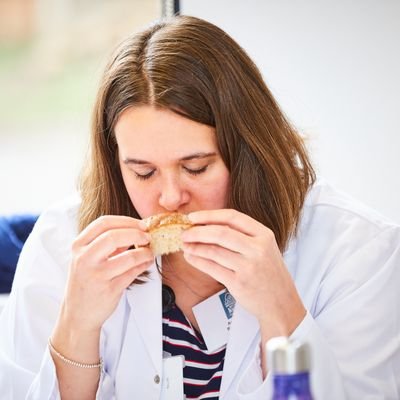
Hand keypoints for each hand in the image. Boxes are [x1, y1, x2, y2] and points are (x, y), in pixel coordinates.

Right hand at [60, 215, 153, 332]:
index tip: (140, 224)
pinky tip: (147, 262)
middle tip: (148, 236)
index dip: (126, 221)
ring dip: (145, 252)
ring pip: (128, 257)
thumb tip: (136, 228)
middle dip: (136, 233)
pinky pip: (133, 272)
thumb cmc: (86, 281)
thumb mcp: (88, 257)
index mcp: (78, 246)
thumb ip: (107, 242)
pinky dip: (144, 265)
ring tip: (150, 251)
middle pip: (114, 236)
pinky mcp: (109, 290)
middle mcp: (84, 259)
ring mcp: (96, 275)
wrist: (78, 314)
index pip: (104, 223)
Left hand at [181, 209, 305, 337]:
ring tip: (185, 245)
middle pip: (220, 233)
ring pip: (213, 251)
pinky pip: (212, 268)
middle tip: (184, 233)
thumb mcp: (264, 248)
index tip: (192, 217)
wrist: (281, 303)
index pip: (232, 217)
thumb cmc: (268, 273)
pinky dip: (197, 261)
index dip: (209, 215)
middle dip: (197, 231)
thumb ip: (242, 235)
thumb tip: (207, 225)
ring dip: (195, 247)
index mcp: (264, 235)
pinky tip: (191, 258)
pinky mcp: (239, 283)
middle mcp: (258, 249)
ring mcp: (249, 267)